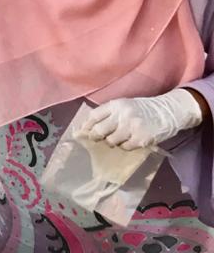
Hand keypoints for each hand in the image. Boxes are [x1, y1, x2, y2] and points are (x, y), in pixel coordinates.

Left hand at [77, 89, 202, 150]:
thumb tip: (90, 127)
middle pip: (99, 130)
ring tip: (119, 138)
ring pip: (111, 141)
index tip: (83, 131)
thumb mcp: (124, 105)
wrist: (169, 111)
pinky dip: (125, 146)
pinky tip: (131, 141)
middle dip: (95, 136)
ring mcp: (132, 128)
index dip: (86, 125)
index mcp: (116, 105)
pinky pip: (125, 147)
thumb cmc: (143, 109)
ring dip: (112, 142)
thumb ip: (109, 113)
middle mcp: (122, 115)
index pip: (94, 116)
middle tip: (96, 139)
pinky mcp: (141, 139)